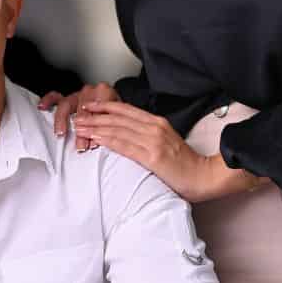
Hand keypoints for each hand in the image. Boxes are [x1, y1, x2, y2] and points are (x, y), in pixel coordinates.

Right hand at [37, 82, 119, 145]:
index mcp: (106, 93)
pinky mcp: (66, 97)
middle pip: (83, 109)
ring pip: (67, 103)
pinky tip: (43, 107)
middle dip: (82, 130)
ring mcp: (77, 94)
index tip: (95, 142)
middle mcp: (90, 91)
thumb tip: (104, 143)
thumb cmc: (113, 115)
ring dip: (64, 120)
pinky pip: (55, 96)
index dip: (97, 127)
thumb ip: (112, 127)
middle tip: (81, 145)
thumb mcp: (118, 119)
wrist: (114, 107)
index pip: (99, 109)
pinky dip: (48, 101)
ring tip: (61, 132)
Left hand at [73, 101, 217, 201]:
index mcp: (157, 122)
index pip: (126, 110)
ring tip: (80, 126)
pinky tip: (95, 139)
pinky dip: (107, 140)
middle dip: (95, 116)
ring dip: (96, 127)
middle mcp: (154, 127)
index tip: (90, 106)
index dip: (106, 106)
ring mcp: (153, 141)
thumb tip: (128, 134)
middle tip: (78, 115)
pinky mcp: (152, 156)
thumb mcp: (166, 142)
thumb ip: (148, 135)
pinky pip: (124, 145)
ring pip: (117, 129)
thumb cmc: (185, 164)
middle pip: (118, 118)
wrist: (204, 176)